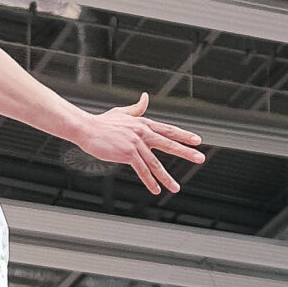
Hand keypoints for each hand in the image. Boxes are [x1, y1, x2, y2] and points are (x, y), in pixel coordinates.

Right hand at [68, 93, 203, 195]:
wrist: (86, 128)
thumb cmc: (102, 122)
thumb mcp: (122, 113)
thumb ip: (137, 108)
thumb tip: (146, 97)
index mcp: (144, 123)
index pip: (168, 130)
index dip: (184, 135)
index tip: (197, 141)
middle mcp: (143, 132)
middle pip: (169, 143)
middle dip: (186, 152)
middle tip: (200, 158)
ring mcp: (136, 143)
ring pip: (155, 163)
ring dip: (167, 177)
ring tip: (176, 188)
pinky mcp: (127, 153)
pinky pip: (142, 170)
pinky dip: (149, 181)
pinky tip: (156, 189)